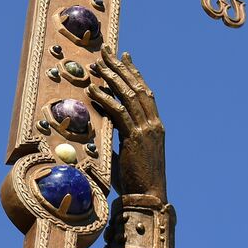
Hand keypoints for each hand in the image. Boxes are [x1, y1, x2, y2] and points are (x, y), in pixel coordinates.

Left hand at [90, 51, 166, 201]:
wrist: (148, 197)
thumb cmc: (136, 180)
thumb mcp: (128, 154)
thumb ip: (119, 138)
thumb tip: (102, 130)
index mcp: (155, 125)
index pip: (145, 91)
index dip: (134, 72)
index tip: (124, 56)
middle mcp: (153, 123)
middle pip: (137, 87)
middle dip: (121, 67)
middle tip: (107, 50)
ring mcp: (146, 129)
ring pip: (129, 96)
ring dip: (112, 77)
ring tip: (97, 64)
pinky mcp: (135, 138)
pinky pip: (119, 113)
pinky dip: (105, 99)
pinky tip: (93, 89)